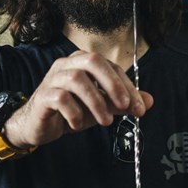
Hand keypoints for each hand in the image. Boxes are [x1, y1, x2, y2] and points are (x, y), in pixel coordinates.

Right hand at [3, 50, 153, 148]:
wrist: (38, 125)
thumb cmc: (69, 111)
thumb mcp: (100, 107)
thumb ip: (122, 103)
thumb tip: (149, 101)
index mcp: (83, 63)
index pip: (110, 67)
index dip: (127, 86)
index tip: (140, 107)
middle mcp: (66, 65)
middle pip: (92, 61)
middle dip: (112, 84)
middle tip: (124, 106)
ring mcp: (52, 79)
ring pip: (77, 80)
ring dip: (95, 102)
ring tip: (105, 122)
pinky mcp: (43, 96)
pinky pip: (61, 99)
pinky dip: (74, 113)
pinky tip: (78, 125)